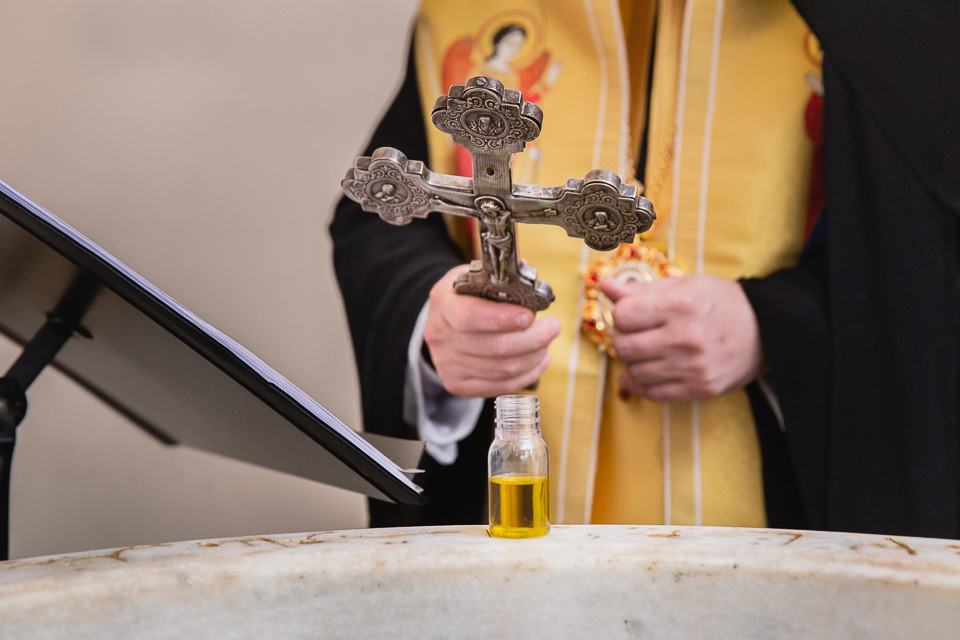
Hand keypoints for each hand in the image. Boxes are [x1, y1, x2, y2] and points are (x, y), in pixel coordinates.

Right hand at [423, 265, 560, 397]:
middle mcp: (440, 337)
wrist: (442, 321)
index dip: (502, 318)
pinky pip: (501, 386)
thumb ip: (502, 277)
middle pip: (493, 348)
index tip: (530, 316)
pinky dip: (528, 374)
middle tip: (553, 327)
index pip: (469, 316)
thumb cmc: (467, 296)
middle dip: (532, 339)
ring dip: (534, 356)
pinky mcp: (458, 384)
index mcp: (443, 304)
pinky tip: (540, 360)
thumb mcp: (475, 276)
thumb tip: (530, 278)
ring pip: (502, 370)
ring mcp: (447, 365)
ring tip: (547, 341)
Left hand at [601, 274, 763, 401]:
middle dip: (623, 338)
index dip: (622, 314)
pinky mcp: (698, 390)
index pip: (623, 315)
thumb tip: (603, 285)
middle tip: (637, 334)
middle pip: (623, 346)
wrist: (766, 332)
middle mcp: (685, 338)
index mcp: (681, 305)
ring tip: (649, 351)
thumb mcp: (685, 285)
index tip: (633, 314)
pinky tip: (651, 370)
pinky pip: (651, 393)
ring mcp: (692, 367)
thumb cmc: (721, 303)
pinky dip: (643, 383)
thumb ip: (641, 289)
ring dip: (634, 362)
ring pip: (634, 371)